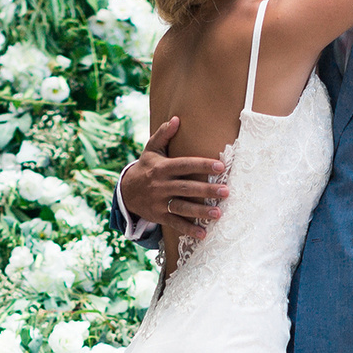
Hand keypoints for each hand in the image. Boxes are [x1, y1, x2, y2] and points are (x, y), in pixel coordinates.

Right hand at [119, 116, 228, 239]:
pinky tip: (204, 233)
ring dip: (200, 211)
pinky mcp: (160, 216)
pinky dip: (189, 229)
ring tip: (218, 213)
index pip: (185, 165)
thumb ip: (164, 135)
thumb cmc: (146, 167)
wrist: (126, 192)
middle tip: (226, 191)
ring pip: (182, 207)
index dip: (202, 164)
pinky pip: (175, 223)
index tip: (221, 165)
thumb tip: (177, 119)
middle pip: (186, 187)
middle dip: (207, 190)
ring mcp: (160, 202)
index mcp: (162, 167)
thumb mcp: (151, 150)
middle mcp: (161, 185)